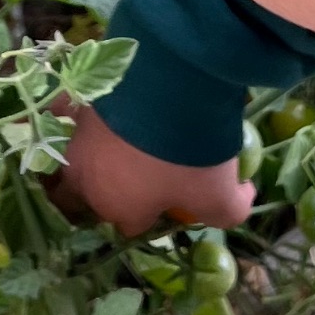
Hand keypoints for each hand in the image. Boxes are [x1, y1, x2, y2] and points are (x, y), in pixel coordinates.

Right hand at [52, 102, 251, 239]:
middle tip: (143, 174)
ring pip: (80, 155)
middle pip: (92, 195)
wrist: (164, 89)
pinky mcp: (79, 103)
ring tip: (126, 137)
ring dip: (98, 153)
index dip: (153, 216)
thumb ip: (230, 210)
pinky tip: (103, 102)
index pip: (131, 226)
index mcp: (119, 208)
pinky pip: (74, 112)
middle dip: (111, 190)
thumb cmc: (187, 155)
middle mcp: (88, 179)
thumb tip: (240, 200)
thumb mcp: (220, 194)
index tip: (174, 199)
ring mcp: (79, 139)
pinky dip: (81, 111)